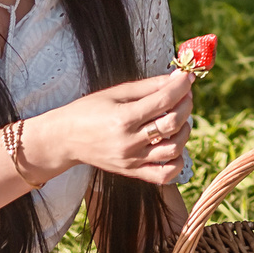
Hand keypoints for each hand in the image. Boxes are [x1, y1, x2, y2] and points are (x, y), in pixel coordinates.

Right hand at [24, 69, 193, 185]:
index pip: (163, 101)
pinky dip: (177, 162)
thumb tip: (176, 77)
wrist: (65, 139)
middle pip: (172, 124)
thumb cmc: (88, 111)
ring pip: (173, 149)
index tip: (188, 77)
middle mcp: (129, 141)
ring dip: (184, 131)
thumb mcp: (115, 92)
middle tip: (185, 96)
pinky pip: (164, 175)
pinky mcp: (132, 173)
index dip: (181, 86)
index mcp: (123, 118)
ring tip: (179, 120)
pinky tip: (175, 146)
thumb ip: (148, 86)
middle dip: (185, 106)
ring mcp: (132, 160)